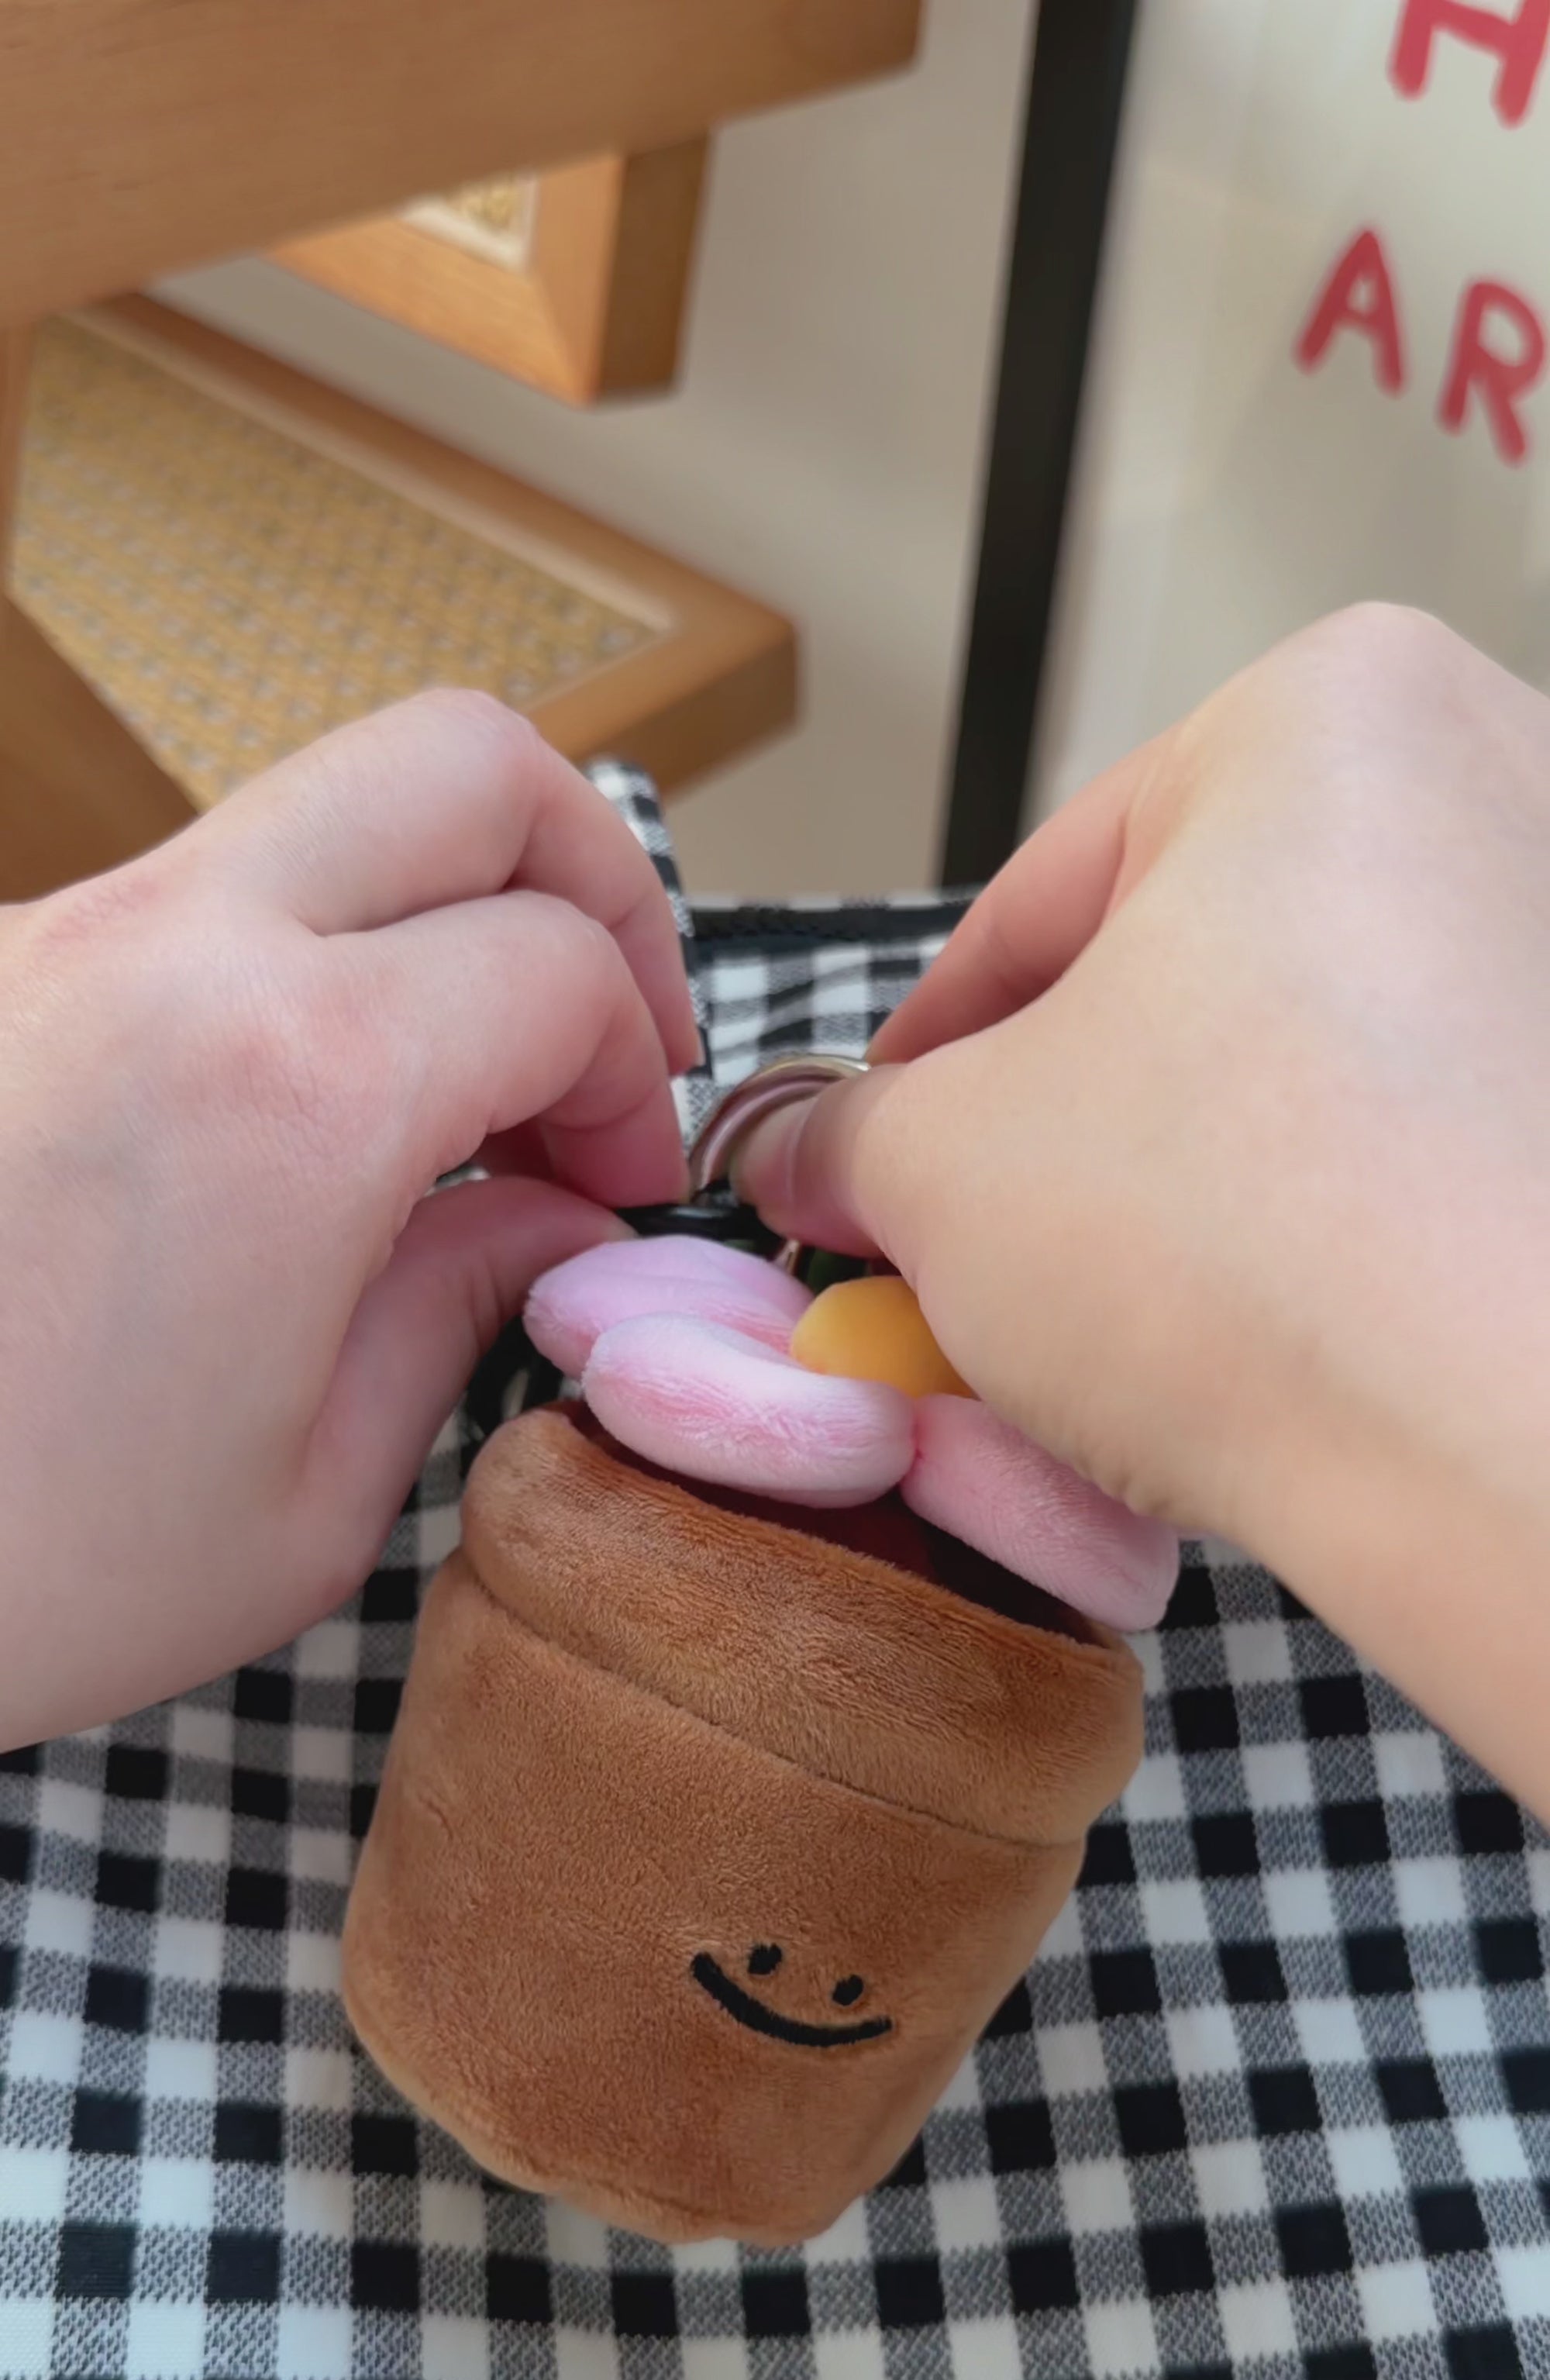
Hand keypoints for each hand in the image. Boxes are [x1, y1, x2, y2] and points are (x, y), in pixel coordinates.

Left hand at [0, 691, 696, 1741]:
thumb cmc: (3, 1572)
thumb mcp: (302, 1502)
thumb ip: (460, 1309)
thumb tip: (550, 1216)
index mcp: (292, 1088)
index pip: (558, 966)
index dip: (640, 1070)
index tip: (619, 1183)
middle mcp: (168, 955)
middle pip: (464, 764)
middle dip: (588, 873)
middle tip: (603, 1030)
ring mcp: (54, 941)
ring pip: (315, 811)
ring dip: (431, 914)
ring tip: (451, 1097)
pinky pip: (193, 900)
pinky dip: (299, 963)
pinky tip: (297, 1125)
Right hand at [737, 608, 1549, 1810]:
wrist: (1503, 1448)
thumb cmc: (1250, 1248)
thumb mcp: (939, 1168)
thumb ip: (845, 1137)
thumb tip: (805, 1156)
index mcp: (1332, 710)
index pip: (1047, 899)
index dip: (928, 1058)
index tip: (870, 1157)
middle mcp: (1501, 782)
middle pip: (1194, 972)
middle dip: (1072, 1119)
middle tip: (976, 1246)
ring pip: (1309, 1070)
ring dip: (1190, 1184)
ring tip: (1110, 1318)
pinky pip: (1424, 1152)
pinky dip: (1330, 1231)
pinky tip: (1258, 1344)